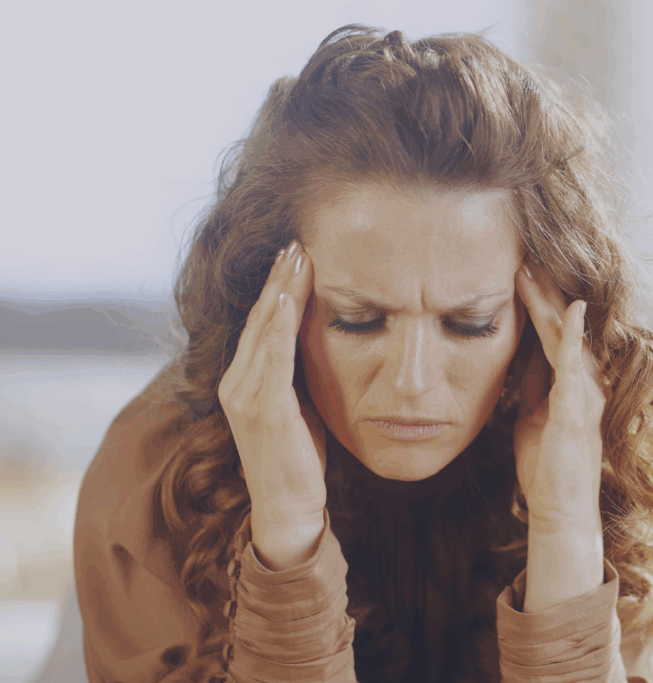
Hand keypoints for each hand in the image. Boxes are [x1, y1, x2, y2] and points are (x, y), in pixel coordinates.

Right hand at [217, 241, 327, 525]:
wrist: (292, 508)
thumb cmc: (301, 458)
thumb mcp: (301, 405)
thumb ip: (299, 373)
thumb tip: (320, 337)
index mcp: (245, 380)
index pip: (263, 323)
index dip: (279, 287)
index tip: (297, 252)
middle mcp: (236, 383)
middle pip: (260, 318)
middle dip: (279, 279)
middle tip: (297, 241)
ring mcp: (244, 397)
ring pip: (264, 332)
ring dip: (281, 292)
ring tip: (297, 258)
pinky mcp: (262, 411)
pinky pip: (271, 360)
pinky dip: (279, 328)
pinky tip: (290, 301)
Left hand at [512, 265, 609, 528]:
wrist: (559, 510)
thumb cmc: (546, 468)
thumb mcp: (530, 416)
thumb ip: (531, 386)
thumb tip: (520, 358)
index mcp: (571, 382)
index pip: (551, 332)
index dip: (536, 301)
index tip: (517, 269)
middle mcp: (585, 381)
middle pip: (562, 325)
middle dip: (543, 290)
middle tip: (523, 253)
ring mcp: (586, 392)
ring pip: (567, 336)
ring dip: (551, 302)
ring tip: (532, 269)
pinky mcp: (580, 408)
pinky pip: (576, 364)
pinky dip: (572, 335)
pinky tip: (571, 308)